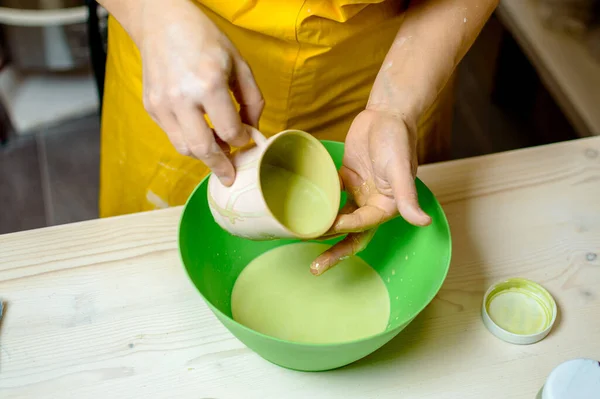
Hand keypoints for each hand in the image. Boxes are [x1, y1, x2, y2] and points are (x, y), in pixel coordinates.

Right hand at [139, 0, 263, 185]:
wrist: (161, 22)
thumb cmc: (204, 39)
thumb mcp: (239, 64)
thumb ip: (252, 100)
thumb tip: (253, 130)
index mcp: (209, 84)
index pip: (229, 131)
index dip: (242, 141)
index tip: (246, 142)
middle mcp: (182, 97)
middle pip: (203, 149)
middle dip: (220, 167)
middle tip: (230, 176)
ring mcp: (162, 104)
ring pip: (184, 148)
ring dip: (202, 155)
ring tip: (216, 148)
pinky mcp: (150, 106)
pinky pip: (171, 135)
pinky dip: (187, 139)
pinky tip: (198, 128)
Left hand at [310, 109, 431, 275]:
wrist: (386, 114)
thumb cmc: (397, 140)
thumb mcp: (400, 170)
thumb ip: (407, 197)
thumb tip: (423, 222)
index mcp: (387, 207)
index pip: (364, 226)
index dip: (347, 228)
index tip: (330, 226)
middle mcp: (372, 205)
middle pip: (352, 235)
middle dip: (335, 253)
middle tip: (315, 268)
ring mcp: (357, 194)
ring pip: (338, 221)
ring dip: (322, 233)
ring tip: (301, 242)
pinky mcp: (345, 181)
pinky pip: (330, 199)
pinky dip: (318, 207)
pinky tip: (299, 213)